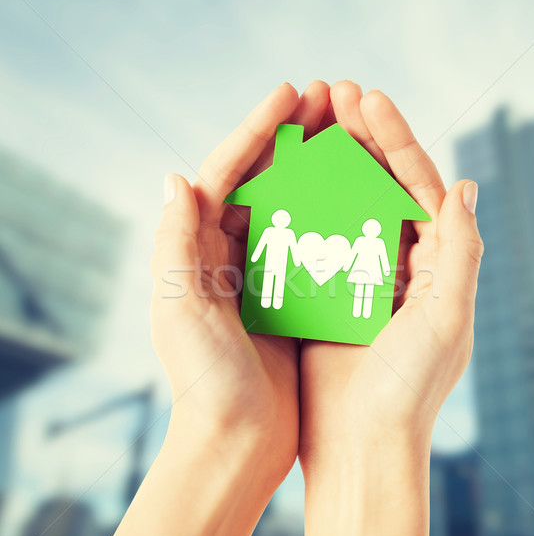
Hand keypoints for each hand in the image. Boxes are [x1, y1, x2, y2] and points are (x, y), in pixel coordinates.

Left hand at [151, 81, 329, 478]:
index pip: (224, 173)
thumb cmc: (205, 382)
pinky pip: (312, 243)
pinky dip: (331, 215)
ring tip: (345, 132)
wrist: (237, 440)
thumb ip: (173, 244)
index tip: (289, 95)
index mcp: (195, 251)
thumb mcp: (180, 309)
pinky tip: (358, 193)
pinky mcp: (289, 296)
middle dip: (290, 137)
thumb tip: (175, 177)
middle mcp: (225, 255)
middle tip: (325, 98)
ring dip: (315, 167)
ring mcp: (261, 273)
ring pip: (290, 205)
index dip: (256, 130)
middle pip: (260, 180)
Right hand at [298, 81, 482, 535]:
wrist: (360, 446)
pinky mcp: (321, 294)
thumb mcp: (447, 319)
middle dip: (358, 138)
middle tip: (331, 94)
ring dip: (324, 164)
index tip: (366, 99)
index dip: (394, 138)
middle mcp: (397, 264)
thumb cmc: (407, 390)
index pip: (416, 184)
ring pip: (340, 205)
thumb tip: (464, 185)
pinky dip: (298, 207)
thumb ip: (461, 252)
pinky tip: (279, 179)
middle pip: (377, 186)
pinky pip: (309, 240)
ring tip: (304, 124)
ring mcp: (355, 276)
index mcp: (434, 264)